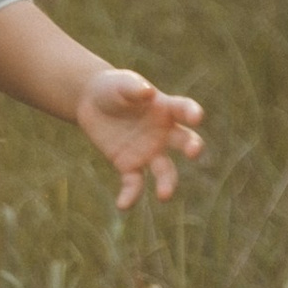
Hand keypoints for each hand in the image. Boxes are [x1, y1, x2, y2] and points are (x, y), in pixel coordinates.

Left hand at [74, 67, 205, 211]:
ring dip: (168, 183)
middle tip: (193, 151)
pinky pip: (135, 184)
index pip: (184, 110)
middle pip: (184, 142)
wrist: (90, 102)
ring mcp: (148, 152)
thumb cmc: (112, 88)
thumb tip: (148, 93)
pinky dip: (131, 196)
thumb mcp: (120, 83)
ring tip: (164, 195)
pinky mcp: (129, 166)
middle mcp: (163, 133)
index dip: (192, 112)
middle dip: (193, 147)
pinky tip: (122, 205)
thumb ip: (133, 87)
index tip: (197, 116)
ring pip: (165, 171)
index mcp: (165, 108)